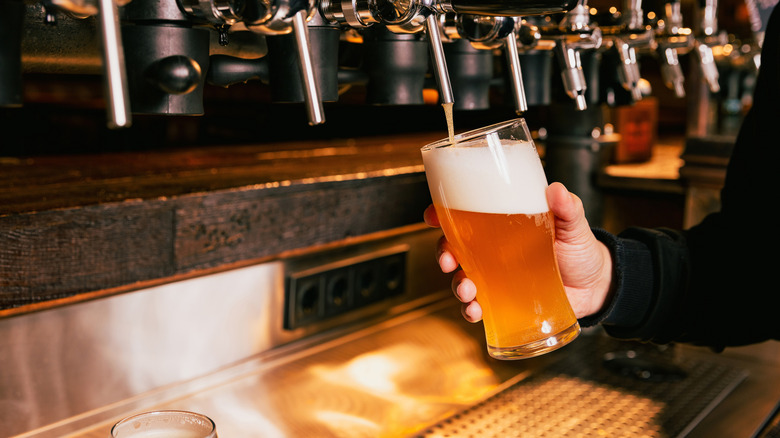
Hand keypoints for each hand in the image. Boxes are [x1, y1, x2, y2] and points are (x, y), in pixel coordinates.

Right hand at [423, 182, 613, 322]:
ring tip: (467, 289)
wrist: (597, 286)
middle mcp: (492, 250)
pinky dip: (470, 310)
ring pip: (462, 277)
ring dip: (456, 284)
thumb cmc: (581, 249)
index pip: (464, 215)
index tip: (433, 215)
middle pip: (454, 247)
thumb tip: (557, 190)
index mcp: (502, 224)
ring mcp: (496, 276)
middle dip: (442, 252)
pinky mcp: (503, 300)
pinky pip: (478, 305)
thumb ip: (567, 207)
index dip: (442, 213)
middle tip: (447, 259)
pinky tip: (475, 311)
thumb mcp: (574, 224)